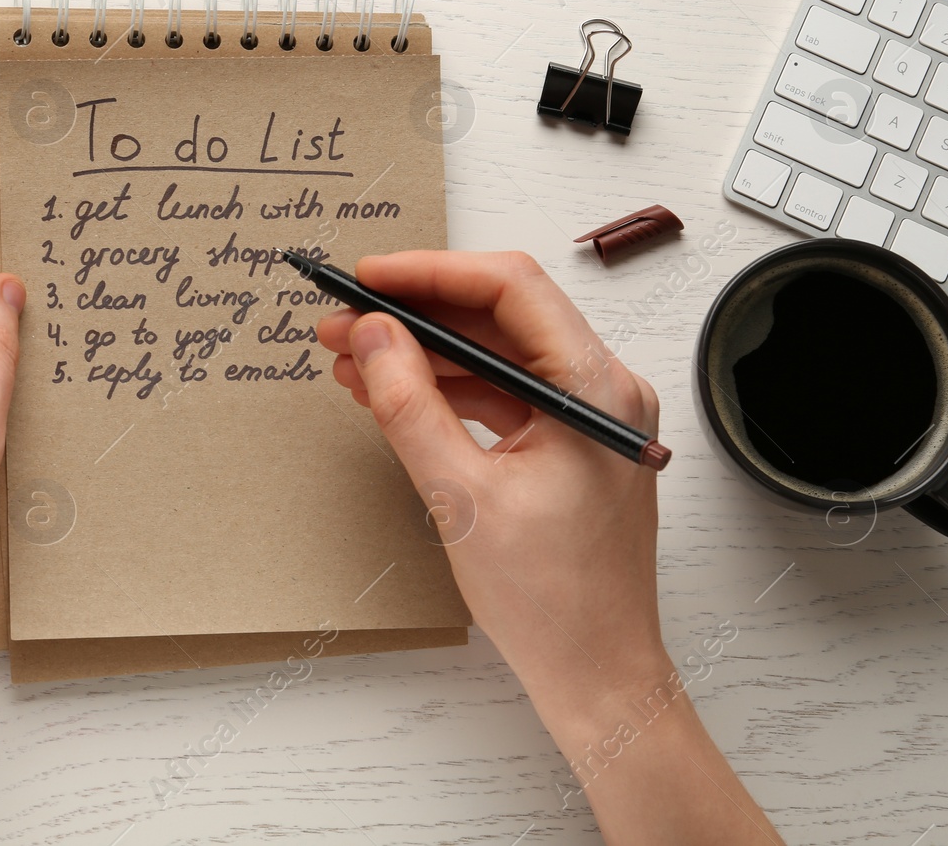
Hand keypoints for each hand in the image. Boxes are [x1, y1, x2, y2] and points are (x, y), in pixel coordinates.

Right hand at [318, 252, 784, 845]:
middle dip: (416, 314)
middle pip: (502, 316)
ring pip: (496, 354)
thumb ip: (411, 406)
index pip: (512, 290)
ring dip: (425, 353)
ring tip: (353, 359)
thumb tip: (373, 336)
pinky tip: (391, 392)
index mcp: (597, 391)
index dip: (432, 273)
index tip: (368, 278)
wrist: (596, 673)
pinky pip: (502, 392)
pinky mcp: (568, 443)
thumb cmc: (553, 602)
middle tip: (344, 321)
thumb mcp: (462, 496)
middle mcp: (603, 391)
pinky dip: (447, 389)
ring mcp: (587, 417)